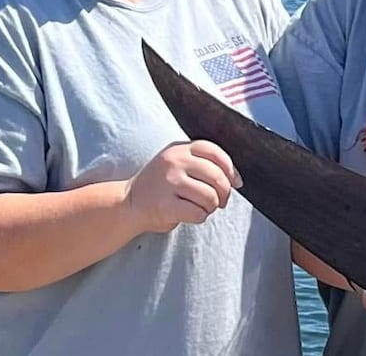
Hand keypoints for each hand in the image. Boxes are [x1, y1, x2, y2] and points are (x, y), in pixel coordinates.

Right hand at [123, 140, 241, 233]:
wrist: (128, 203)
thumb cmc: (161, 186)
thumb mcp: (178, 164)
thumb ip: (203, 165)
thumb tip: (236, 180)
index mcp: (179, 149)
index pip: (215, 152)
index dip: (231, 169)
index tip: (236, 183)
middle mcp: (174, 162)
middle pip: (217, 176)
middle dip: (224, 193)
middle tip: (220, 202)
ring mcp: (169, 182)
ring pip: (210, 197)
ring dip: (211, 207)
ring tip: (203, 208)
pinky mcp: (165, 204)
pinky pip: (198, 213)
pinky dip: (200, 217)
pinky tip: (191, 215)